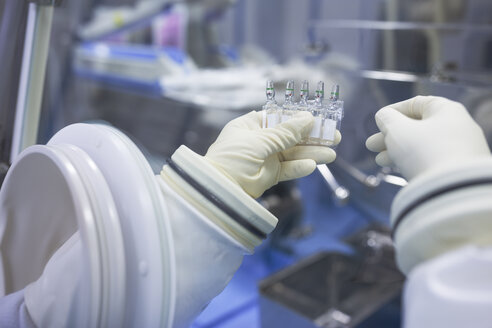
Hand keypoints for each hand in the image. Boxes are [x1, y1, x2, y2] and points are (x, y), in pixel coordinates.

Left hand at [205, 111, 339, 197]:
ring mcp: (265, 158)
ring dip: (312, 153)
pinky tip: (312, 165)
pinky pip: (288, 169)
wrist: (219, 188)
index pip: (280, 118)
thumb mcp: (260, 140)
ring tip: (332, 154)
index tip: (319, 119)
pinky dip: (300, 168)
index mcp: (251, 125)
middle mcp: (259, 140)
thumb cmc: (232, 157)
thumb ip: (286, 132)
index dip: (300, 119)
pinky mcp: (269, 175)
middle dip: (312, 137)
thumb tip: (309, 118)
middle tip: (335, 137)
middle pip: (291, 136)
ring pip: (293, 153)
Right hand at [366, 96, 490, 179]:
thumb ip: (387, 119)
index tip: (378, 120)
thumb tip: (384, 117)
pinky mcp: (458, 169)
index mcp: (447, 110)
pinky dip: (413, 161)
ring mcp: (460, 149)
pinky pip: (431, 160)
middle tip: (370, 145)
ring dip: (397, 150)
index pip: (416, 104)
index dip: (393, 111)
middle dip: (390, 136)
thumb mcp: (398, 130)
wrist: (453, 190)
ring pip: (422, 145)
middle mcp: (457, 127)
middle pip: (417, 127)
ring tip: (379, 160)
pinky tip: (396, 168)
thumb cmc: (423, 151)